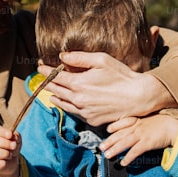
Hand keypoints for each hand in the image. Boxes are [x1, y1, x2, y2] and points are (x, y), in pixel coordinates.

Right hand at [0, 125, 20, 176]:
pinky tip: (6, 161)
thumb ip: (16, 137)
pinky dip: (3, 163)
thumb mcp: (16, 141)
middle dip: (5, 143)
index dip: (3, 132)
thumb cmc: (11, 148)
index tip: (10, 135)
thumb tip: (14, 136)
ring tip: (10, 155)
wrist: (10, 162)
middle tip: (14, 146)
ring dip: (4, 154)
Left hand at [40, 52, 175, 126]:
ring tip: (50, 93)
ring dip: (55, 97)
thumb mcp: (101, 60)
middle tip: (42, 80)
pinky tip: (67, 103)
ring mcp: (84, 112)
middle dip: (47, 84)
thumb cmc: (121, 76)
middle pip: (56, 91)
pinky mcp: (91, 120)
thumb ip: (79, 58)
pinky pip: (75, 113)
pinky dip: (68, 107)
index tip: (40, 67)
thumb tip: (62, 56)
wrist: (137, 97)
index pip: (55, 77)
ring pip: (63, 104)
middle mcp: (78, 100)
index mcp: (78, 84)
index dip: (46, 71)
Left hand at [100, 114, 177, 165]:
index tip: (107, 131)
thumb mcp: (150, 120)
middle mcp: (137, 127)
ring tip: (107, 155)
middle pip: (120, 134)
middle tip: (101, 147)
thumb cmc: (164, 123)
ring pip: (124, 142)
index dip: (113, 128)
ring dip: (115, 149)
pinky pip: (135, 151)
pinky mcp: (147, 143)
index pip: (122, 123)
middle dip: (109, 141)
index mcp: (137, 120)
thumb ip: (141, 123)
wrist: (174, 127)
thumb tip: (134, 130)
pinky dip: (128, 157)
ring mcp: (141, 135)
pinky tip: (123, 163)